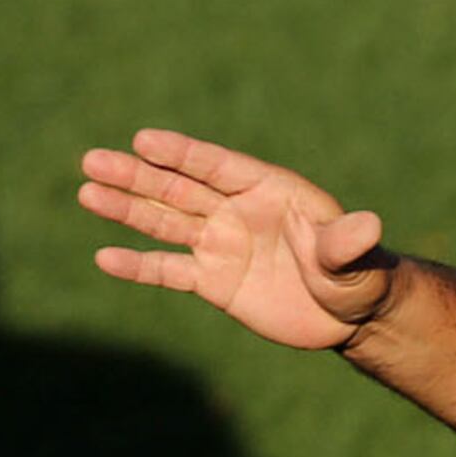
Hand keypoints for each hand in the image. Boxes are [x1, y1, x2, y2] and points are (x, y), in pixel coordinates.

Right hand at [78, 129, 396, 350]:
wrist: (347, 314)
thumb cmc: (356, 277)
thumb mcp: (353, 261)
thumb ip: (346, 243)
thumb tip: (368, 225)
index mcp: (267, 190)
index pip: (216, 167)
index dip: (181, 154)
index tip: (143, 142)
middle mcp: (236, 210)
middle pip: (178, 189)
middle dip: (137, 177)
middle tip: (93, 161)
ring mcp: (220, 244)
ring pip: (165, 222)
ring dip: (126, 209)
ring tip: (87, 193)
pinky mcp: (213, 281)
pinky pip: (170, 271)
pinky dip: (139, 266)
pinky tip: (104, 257)